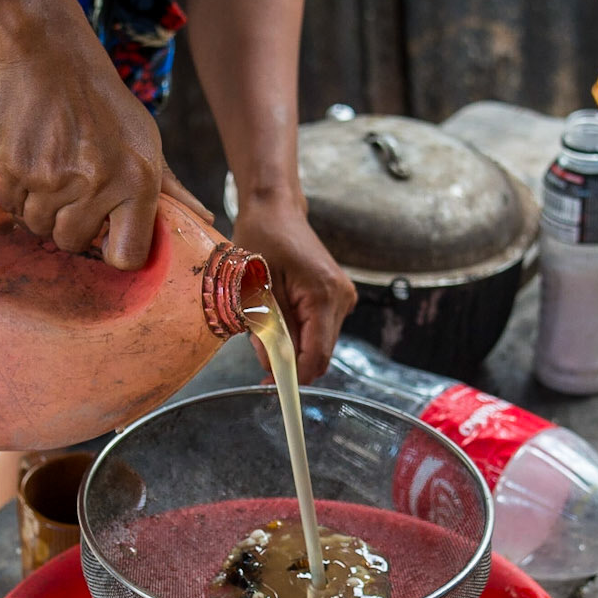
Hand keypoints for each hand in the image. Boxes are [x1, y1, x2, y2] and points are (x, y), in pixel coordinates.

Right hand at [0, 25, 210, 268]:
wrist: (50, 55)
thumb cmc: (104, 103)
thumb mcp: (146, 140)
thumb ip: (171, 188)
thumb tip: (205, 220)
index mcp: (138, 181)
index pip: (126, 256)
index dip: (114, 250)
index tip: (108, 234)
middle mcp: (97, 184)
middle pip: (72, 243)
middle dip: (71, 225)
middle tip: (74, 189)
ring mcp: (51, 178)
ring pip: (37, 226)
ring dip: (41, 207)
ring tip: (53, 169)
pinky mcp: (14, 167)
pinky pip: (10, 205)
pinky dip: (16, 191)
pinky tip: (30, 161)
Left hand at [233, 197, 355, 384]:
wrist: (276, 210)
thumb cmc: (262, 239)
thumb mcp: (255, 285)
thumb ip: (266, 327)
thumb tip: (271, 365)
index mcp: (323, 294)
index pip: (317, 354)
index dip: (295, 376)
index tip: (271, 386)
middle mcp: (341, 298)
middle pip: (319, 352)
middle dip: (289, 359)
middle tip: (257, 348)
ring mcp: (343, 297)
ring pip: (318, 342)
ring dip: (291, 343)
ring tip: (264, 318)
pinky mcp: (337, 296)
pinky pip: (318, 327)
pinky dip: (297, 330)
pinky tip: (278, 310)